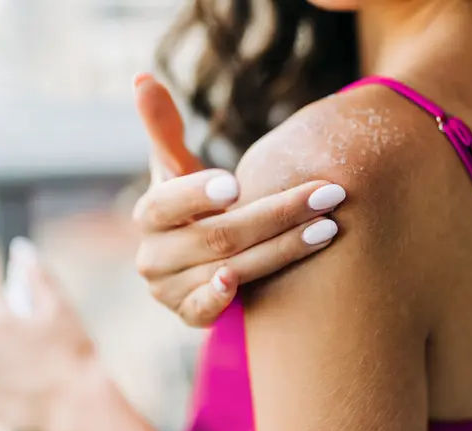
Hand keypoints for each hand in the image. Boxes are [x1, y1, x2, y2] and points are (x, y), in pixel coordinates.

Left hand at [0, 238, 95, 430]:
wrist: (79, 406)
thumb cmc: (74, 354)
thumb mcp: (61, 309)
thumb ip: (39, 277)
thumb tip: (22, 250)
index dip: (6, 306)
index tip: (15, 314)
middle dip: (5, 327)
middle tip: (25, 332)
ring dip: (4, 349)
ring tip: (27, 353)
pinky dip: (2, 373)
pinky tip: (23, 376)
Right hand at [132, 75, 345, 326]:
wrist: (194, 261)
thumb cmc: (195, 210)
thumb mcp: (179, 171)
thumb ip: (165, 129)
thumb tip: (142, 76)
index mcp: (149, 215)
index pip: (168, 201)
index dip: (197, 192)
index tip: (236, 184)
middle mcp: (152, 254)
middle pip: (219, 235)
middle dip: (278, 213)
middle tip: (328, 193)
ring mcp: (167, 288)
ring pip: (229, 268)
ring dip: (282, 249)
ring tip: (328, 227)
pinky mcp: (186, 313)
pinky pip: (203, 311)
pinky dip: (222, 298)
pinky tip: (246, 284)